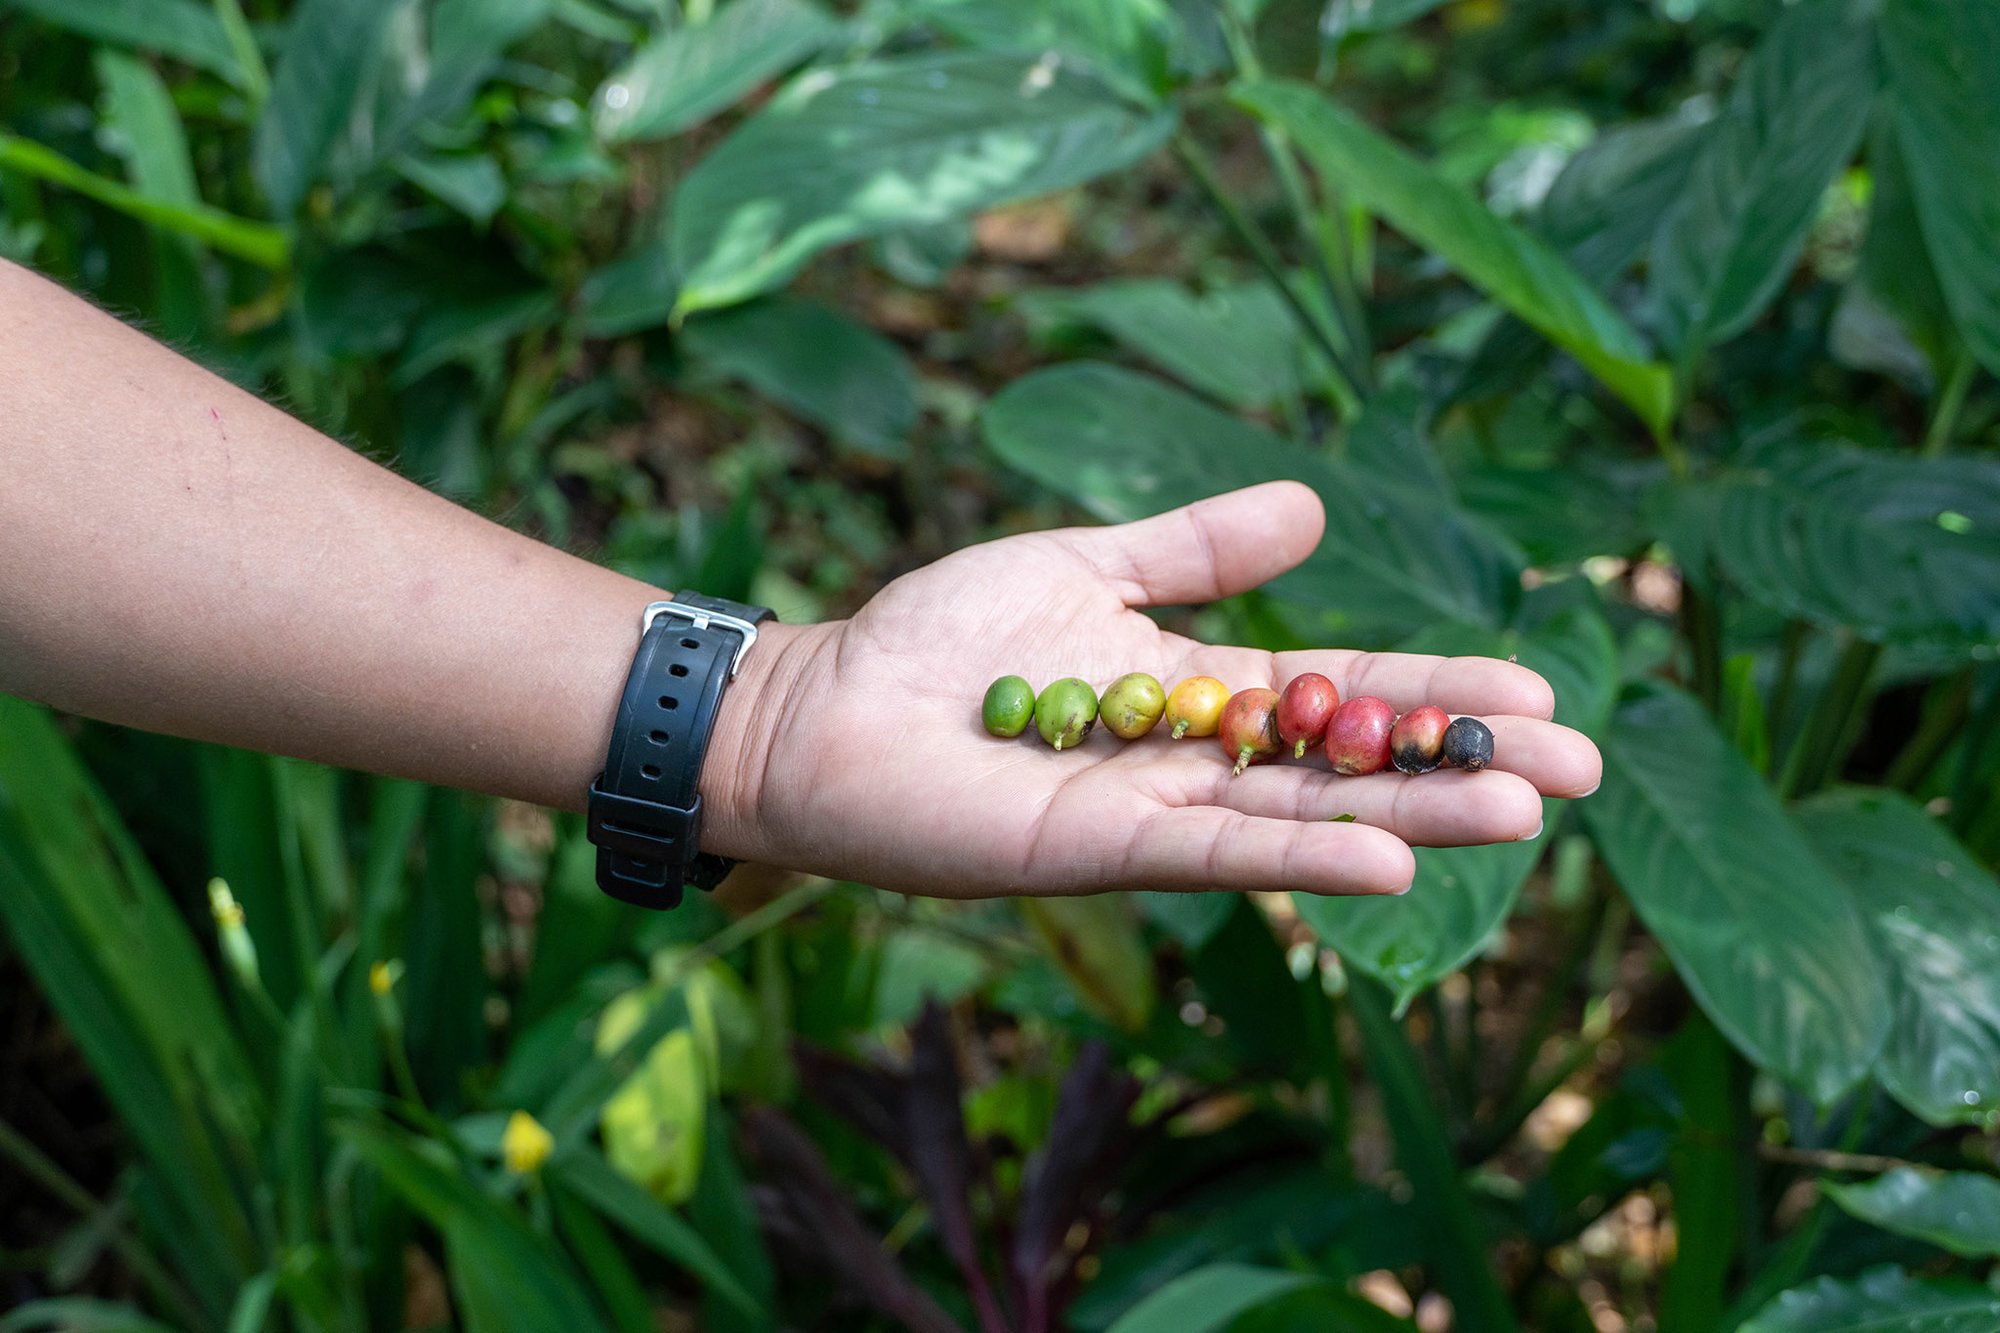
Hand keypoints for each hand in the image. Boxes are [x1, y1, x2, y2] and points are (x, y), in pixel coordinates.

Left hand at [707, 482, 1601, 897]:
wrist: (826, 702)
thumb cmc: (942, 637)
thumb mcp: (1088, 565)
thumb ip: (1195, 548)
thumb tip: (1316, 506)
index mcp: (1198, 690)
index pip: (1343, 690)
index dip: (1435, 691)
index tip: (1538, 690)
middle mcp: (1192, 762)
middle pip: (1347, 766)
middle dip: (1460, 766)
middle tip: (1582, 770)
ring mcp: (1152, 812)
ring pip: (1301, 819)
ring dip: (1409, 818)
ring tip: (1522, 813)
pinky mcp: (1098, 850)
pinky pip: (1212, 855)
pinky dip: (1297, 860)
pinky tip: (1385, 860)